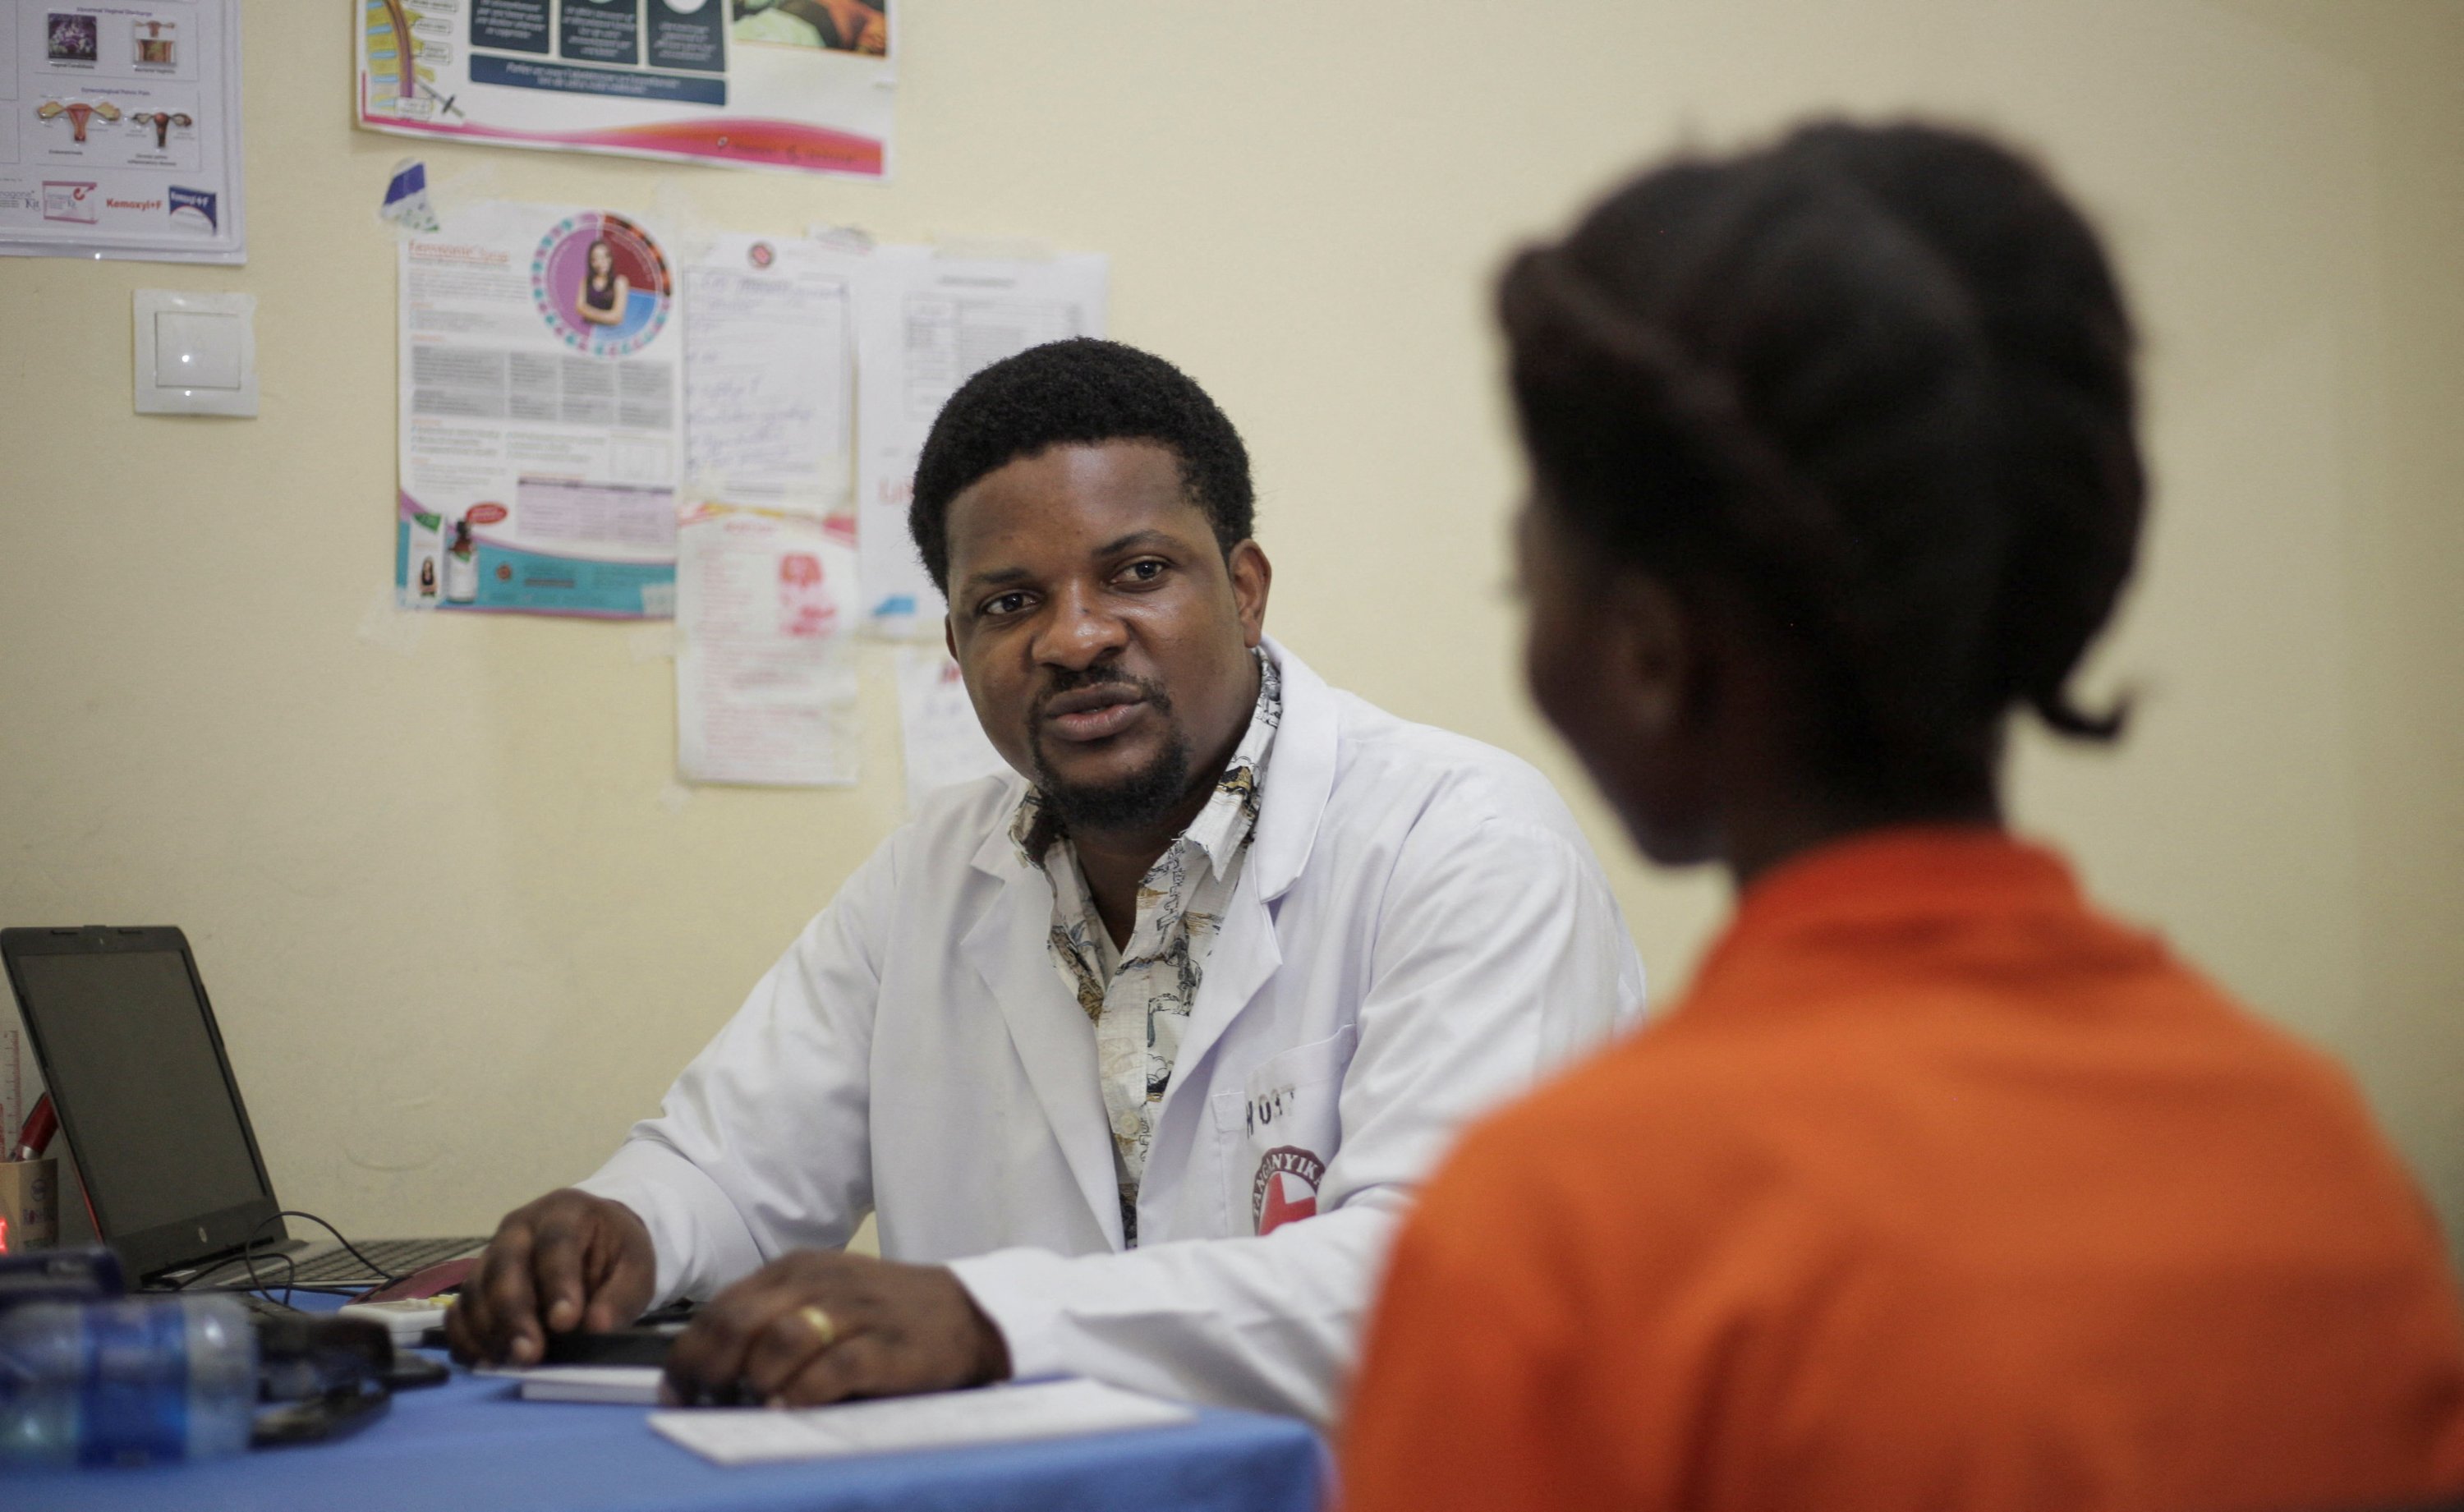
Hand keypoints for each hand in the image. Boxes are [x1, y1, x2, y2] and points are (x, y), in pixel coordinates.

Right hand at [445, 1188, 655, 1365]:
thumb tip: (594, 1327)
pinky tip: (484, 1362)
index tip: (565, 1323)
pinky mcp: (476, 1283)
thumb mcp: (636, 1266)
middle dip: (514, 1314)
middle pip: (505, 1266)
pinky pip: (458, 1310)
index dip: (558, 1283)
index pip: (556, 1244)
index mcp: (564, 1212)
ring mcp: (491, 1253)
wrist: (593, 1240)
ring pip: (476, 1289)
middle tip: (528, 1355)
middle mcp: (519, 1228)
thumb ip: (620, 1295)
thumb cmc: (614, 1251)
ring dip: (488, 1331)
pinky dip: (464, 1338)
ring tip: (510, 1364)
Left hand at [661, 1250, 1009, 1406]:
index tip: (678, 1392)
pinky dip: (804, 1391)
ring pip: (782, 1338)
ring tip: (753, 1405)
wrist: (969, 1312)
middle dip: (713, 1369)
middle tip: (709, 1403)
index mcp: (796, 1269)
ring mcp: (856, 1310)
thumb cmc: (884, 1316)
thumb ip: (772, 1322)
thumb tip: (707, 1373)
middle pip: (741, 1321)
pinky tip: (791, 1409)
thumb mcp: (823, 1300)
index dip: (689, 1355)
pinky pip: (835, 1366)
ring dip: (756, 1378)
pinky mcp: (889, 1344)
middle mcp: (820, 1281)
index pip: (721, 1308)